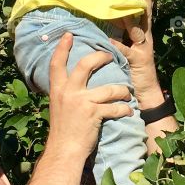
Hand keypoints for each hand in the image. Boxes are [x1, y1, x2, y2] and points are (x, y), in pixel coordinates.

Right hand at [48, 34, 133, 157]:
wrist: (64, 150)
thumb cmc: (63, 130)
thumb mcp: (59, 106)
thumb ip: (66, 92)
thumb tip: (74, 82)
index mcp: (57, 89)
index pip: (56, 63)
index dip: (63, 47)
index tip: (69, 34)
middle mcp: (68, 92)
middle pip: (86, 64)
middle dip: (101, 56)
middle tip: (110, 55)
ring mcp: (81, 102)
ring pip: (109, 88)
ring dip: (122, 90)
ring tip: (127, 93)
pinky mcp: (94, 114)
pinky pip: (115, 107)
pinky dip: (124, 109)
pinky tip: (128, 111)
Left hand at [109, 0, 162, 105]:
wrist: (147, 94)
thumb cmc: (135, 73)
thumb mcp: (129, 53)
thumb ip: (122, 40)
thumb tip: (108, 27)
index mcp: (144, 38)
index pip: (145, 15)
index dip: (146, 0)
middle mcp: (145, 41)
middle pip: (144, 17)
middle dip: (143, 2)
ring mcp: (143, 50)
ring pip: (136, 31)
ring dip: (128, 20)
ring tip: (120, 8)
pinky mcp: (137, 61)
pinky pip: (125, 51)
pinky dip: (117, 45)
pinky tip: (109, 40)